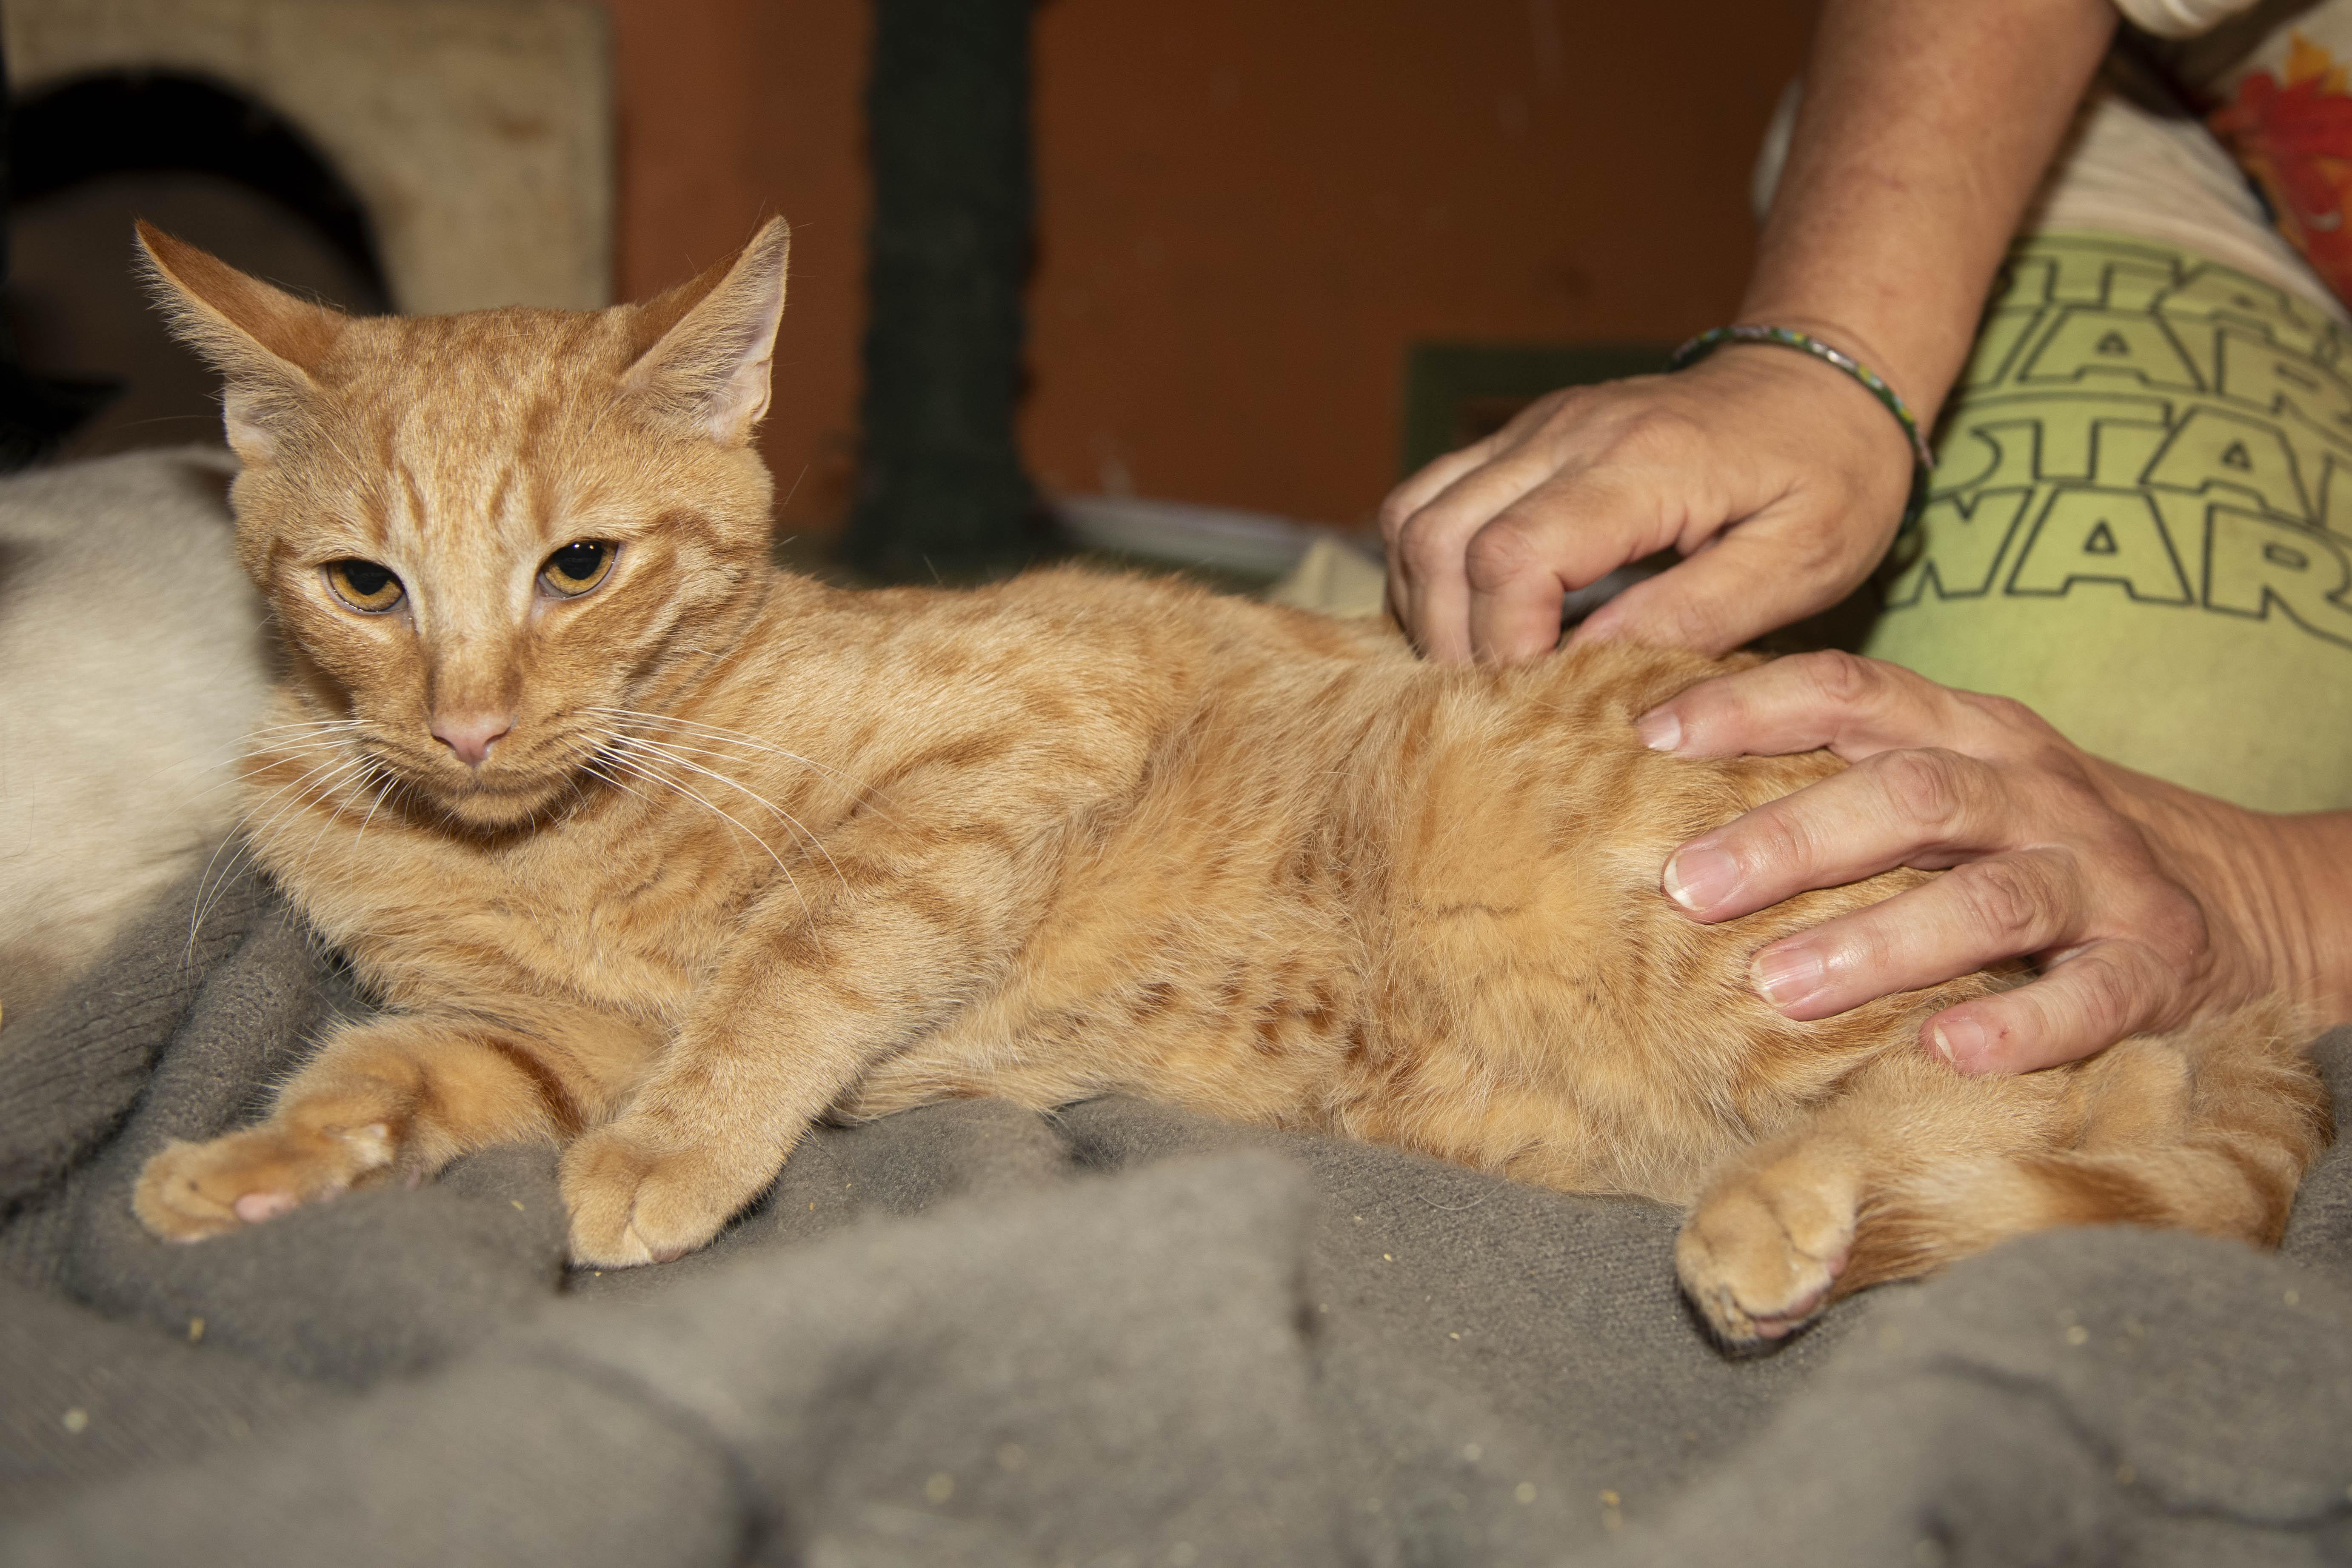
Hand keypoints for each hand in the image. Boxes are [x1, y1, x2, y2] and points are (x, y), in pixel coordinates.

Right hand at [1378, 342, 1914, 663]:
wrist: (1827, 377)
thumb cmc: (1832, 475)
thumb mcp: (1804, 560)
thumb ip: (1698, 613)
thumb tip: (1589, 667)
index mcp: (1642, 464)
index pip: (1512, 556)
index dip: (1503, 644)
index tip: (1538, 699)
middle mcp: (1568, 432)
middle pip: (1441, 537)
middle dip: (1449, 636)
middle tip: (1497, 701)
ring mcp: (1536, 427)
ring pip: (1414, 514)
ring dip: (1425, 601)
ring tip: (1477, 664)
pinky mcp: (1524, 437)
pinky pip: (1430, 499)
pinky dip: (1429, 568)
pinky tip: (1473, 617)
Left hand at [1638, 652, 2318, 1073]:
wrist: (2243, 904)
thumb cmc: (2036, 844)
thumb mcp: (1953, 783)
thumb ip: (1842, 772)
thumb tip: (1668, 776)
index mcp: (1972, 734)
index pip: (1851, 693)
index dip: (1750, 705)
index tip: (1651, 737)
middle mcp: (2035, 792)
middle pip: (1907, 794)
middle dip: (1792, 838)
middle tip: (1688, 885)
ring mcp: (2100, 879)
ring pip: (1987, 898)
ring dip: (1878, 941)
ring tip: (1778, 986)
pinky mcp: (2152, 969)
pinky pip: (2087, 997)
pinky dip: (2018, 1025)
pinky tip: (1944, 1052)